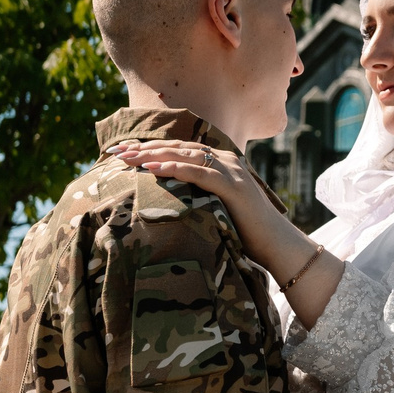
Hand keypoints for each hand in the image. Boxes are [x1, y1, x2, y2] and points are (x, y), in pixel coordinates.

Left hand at [110, 138, 344, 321]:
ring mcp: (232, 172)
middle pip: (179, 148)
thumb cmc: (246, 232)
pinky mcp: (234, 187)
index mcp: (221, 163)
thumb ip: (198, 198)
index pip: (180, 149)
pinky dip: (175, 169)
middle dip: (145, 148)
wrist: (277, 245)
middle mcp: (226, 161)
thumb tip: (169, 202)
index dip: (151, 148)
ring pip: (186, 156)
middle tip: (116, 151)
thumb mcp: (217, 208)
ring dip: (154, 155)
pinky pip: (199, 174)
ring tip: (128, 158)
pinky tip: (153, 169)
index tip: (123, 152)